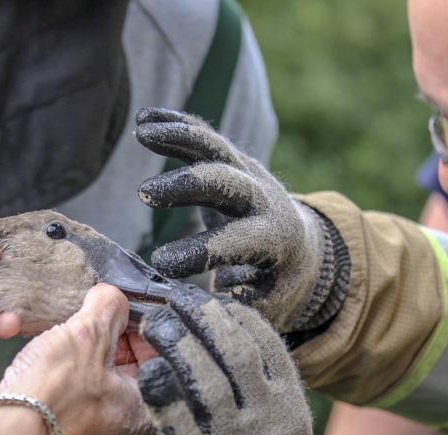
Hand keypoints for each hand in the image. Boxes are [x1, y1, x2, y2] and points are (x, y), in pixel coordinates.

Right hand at [0, 283, 154, 434]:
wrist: (7, 431)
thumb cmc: (53, 395)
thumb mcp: (89, 333)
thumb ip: (109, 307)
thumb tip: (114, 295)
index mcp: (143, 410)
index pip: (155, 357)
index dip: (140, 326)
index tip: (123, 308)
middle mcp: (120, 427)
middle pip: (125, 368)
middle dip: (109, 338)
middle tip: (93, 316)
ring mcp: (89, 432)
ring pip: (95, 379)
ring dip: (82, 352)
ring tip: (67, 332)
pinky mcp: (60, 429)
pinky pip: (70, 392)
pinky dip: (62, 372)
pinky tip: (50, 354)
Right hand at [134, 107, 349, 332]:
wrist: (304, 249)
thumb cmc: (278, 285)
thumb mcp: (270, 305)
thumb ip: (240, 305)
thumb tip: (208, 304)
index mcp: (277, 240)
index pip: (240, 240)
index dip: (202, 251)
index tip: (161, 263)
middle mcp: (266, 200)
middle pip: (229, 183)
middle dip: (188, 185)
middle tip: (146, 194)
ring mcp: (251, 174)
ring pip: (217, 149)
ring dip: (181, 138)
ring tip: (143, 132)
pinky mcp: (235, 161)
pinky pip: (207, 138)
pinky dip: (177, 124)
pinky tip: (144, 117)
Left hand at [138, 284, 320, 434]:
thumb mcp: (277, 419)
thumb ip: (260, 382)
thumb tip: (229, 330)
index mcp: (288, 399)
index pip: (262, 340)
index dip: (229, 313)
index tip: (204, 298)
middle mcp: (271, 415)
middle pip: (235, 351)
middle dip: (201, 319)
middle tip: (174, 302)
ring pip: (208, 380)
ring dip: (178, 346)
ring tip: (155, 325)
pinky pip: (182, 422)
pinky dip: (165, 394)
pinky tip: (149, 373)